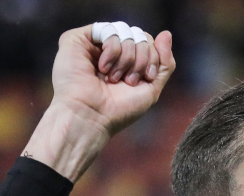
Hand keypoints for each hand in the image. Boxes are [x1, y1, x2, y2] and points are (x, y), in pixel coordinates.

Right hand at [53, 23, 175, 134]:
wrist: (92, 117)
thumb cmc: (119, 109)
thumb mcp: (152, 88)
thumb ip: (164, 62)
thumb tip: (166, 33)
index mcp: (126, 61)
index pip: (148, 42)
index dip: (153, 57)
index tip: (146, 78)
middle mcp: (110, 50)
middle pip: (139, 34)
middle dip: (142, 58)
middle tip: (128, 80)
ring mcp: (93, 44)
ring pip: (126, 30)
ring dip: (127, 57)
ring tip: (113, 78)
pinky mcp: (77, 39)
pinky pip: (109, 29)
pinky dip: (113, 50)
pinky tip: (103, 68)